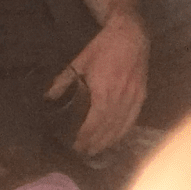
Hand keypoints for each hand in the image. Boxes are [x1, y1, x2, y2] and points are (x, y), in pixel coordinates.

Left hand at [46, 13, 149, 155]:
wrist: (130, 36)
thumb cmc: (102, 48)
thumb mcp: (79, 62)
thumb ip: (63, 81)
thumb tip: (48, 97)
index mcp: (103, 92)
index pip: (94, 122)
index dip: (85, 136)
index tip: (75, 146)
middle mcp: (121, 99)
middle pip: (108, 129)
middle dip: (95, 143)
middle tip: (82, 153)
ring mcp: (134, 99)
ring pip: (121, 127)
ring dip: (109, 141)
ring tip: (96, 150)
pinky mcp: (142, 97)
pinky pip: (132, 120)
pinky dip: (123, 132)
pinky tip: (115, 138)